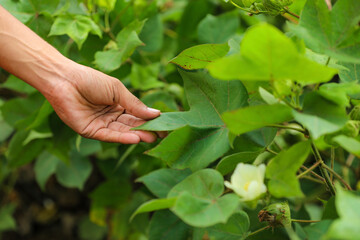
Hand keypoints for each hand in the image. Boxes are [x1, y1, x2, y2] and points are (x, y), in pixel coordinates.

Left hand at [45, 64, 160, 143]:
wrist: (65, 79)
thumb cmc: (91, 80)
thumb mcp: (117, 90)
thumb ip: (135, 104)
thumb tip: (156, 113)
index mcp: (118, 104)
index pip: (137, 115)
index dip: (150, 120)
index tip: (165, 125)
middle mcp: (111, 116)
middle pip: (131, 125)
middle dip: (146, 130)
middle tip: (161, 135)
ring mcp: (101, 125)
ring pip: (122, 132)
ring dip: (137, 135)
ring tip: (151, 137)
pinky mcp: (90, 131)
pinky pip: (109, 136)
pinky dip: (122, 138)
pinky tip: (135, 138)